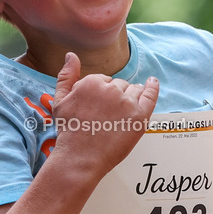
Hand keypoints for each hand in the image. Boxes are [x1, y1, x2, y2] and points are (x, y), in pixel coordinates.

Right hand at [51, 52, 158, 175]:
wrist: (80, 158)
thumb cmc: (70, 132)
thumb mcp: (60, 100)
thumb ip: (66, 76)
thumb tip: (71, 56)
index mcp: (92, 82)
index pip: (104, 80)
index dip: (101, 94)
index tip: (98, 108)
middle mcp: (111, 89)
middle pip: (120, 85)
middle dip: (115, 96)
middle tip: (107, 116)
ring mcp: (127, 102)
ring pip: (134, 90)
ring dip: (130, 97)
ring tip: (121, 113)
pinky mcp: (139, 116)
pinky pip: (150, 95)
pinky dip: (153, 87)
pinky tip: (153, 83)